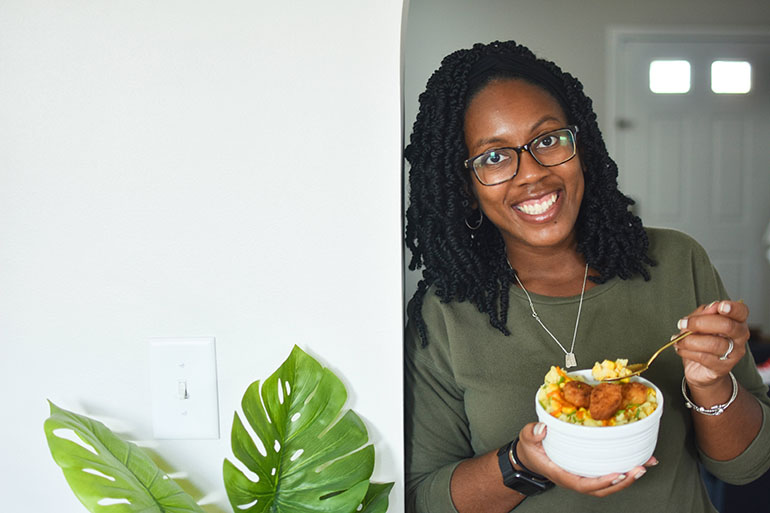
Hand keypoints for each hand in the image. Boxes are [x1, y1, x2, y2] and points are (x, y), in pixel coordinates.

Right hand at [515, 422, 656, 496]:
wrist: (530, 456)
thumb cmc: (530, 449)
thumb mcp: (527, 438)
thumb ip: (532, 433)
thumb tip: (542, 429)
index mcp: (562, 474)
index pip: (584, 484)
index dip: (602, 482)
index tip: (617, 474)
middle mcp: (575, 479)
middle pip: (602, 489)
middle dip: (623, 482)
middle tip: (639, 469)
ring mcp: (583, 476)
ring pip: (608, 485)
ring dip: (628, 478)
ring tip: (644, 466)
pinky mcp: (589, 470)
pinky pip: (608, 474)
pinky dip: (624, 470)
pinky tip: (638, 460)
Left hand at [674, 300, 749, 387]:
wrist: (700, 368)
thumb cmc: (701, 340)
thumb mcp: (699, 323)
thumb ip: (704, 313)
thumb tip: (712, 306)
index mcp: (736, 321)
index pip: (741, 311)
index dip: (733, 308)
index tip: (720, 306)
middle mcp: (739, 337)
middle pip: (727, 326)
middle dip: (700, 323)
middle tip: (682, 324)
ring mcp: (733, 354)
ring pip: (714, 344)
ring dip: (689, 340)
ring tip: (677, 339)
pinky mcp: (722, 368)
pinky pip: (704, 357)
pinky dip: (687, 351)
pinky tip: (679, 348)